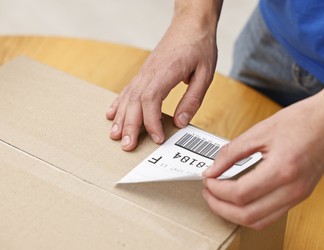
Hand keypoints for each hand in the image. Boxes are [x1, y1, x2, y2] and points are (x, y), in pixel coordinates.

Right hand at [106, 16, 216, 150]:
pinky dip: (119, 103)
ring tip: (115, 136)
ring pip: (128, 97)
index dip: (151, 121)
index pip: (151, 99)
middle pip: (134, 101)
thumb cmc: (199, 46)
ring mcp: (145, 72)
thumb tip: (180, 122)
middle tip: (127, 146)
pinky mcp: (144, 72)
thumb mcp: (205, 73)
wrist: (191, 24)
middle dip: (130, 125)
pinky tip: (112, 114)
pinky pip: (128, 89)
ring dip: (121, 118)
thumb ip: (193, 99)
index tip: (158, 138)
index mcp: (167, 71)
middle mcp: (150, 72)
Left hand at [202, 91, 323, 229]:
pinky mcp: (300, 195)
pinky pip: (271, 216)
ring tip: (220, 198)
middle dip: (220, 207)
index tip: (207, 179)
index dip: (217, 189)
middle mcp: (293, 189)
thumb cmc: (303, 120)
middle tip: (208, 192)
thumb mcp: (261, 130)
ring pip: (259, 222)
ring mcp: (299, 196)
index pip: (240, 194)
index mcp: (282, 169)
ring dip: (234, 215)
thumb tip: (212, 169)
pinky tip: (240, 199)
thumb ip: (232, 152)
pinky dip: (251, 213)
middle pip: (247, 216)